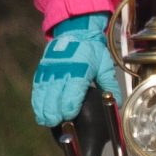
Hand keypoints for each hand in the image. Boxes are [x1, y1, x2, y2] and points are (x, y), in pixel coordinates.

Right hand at [31, 13, 119, 127]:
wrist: (75, 32)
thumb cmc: (91, 51)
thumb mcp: (104, 65)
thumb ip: (110, 84)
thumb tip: (118, 102)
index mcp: (80, 69)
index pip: (72, 90)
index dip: (69, 105)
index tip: (69, 116)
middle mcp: (62, 70)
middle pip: (55, 94)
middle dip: (54, 111)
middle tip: (56, 123)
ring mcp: (50, 70)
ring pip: (43, 92)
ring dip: (43, 108)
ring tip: (46, 121)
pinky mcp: (41, 71)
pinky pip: (37, 88)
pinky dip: (37, 101)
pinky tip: (40, 112)